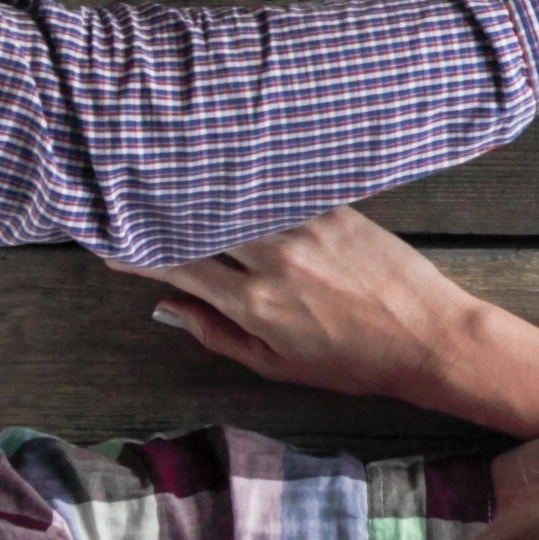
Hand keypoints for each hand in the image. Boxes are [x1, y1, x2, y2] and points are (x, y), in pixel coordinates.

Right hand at [148, 205, 538, 431]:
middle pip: (200, 224)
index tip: (110, 245)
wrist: (428, 336)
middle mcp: (273, 259)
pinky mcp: (335, 207)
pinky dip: (252, 185)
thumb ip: (217, 334)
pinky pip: (280, 190)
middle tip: (132, 204)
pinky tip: (233, 175)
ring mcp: (306, 227)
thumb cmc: (352, 362)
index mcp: (254, 304)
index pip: (178, 265)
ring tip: (174, 184)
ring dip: (203, 195)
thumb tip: (168, 306)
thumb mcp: (276, 365)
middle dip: (162, 216)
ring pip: (237, 201)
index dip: (137, 254)